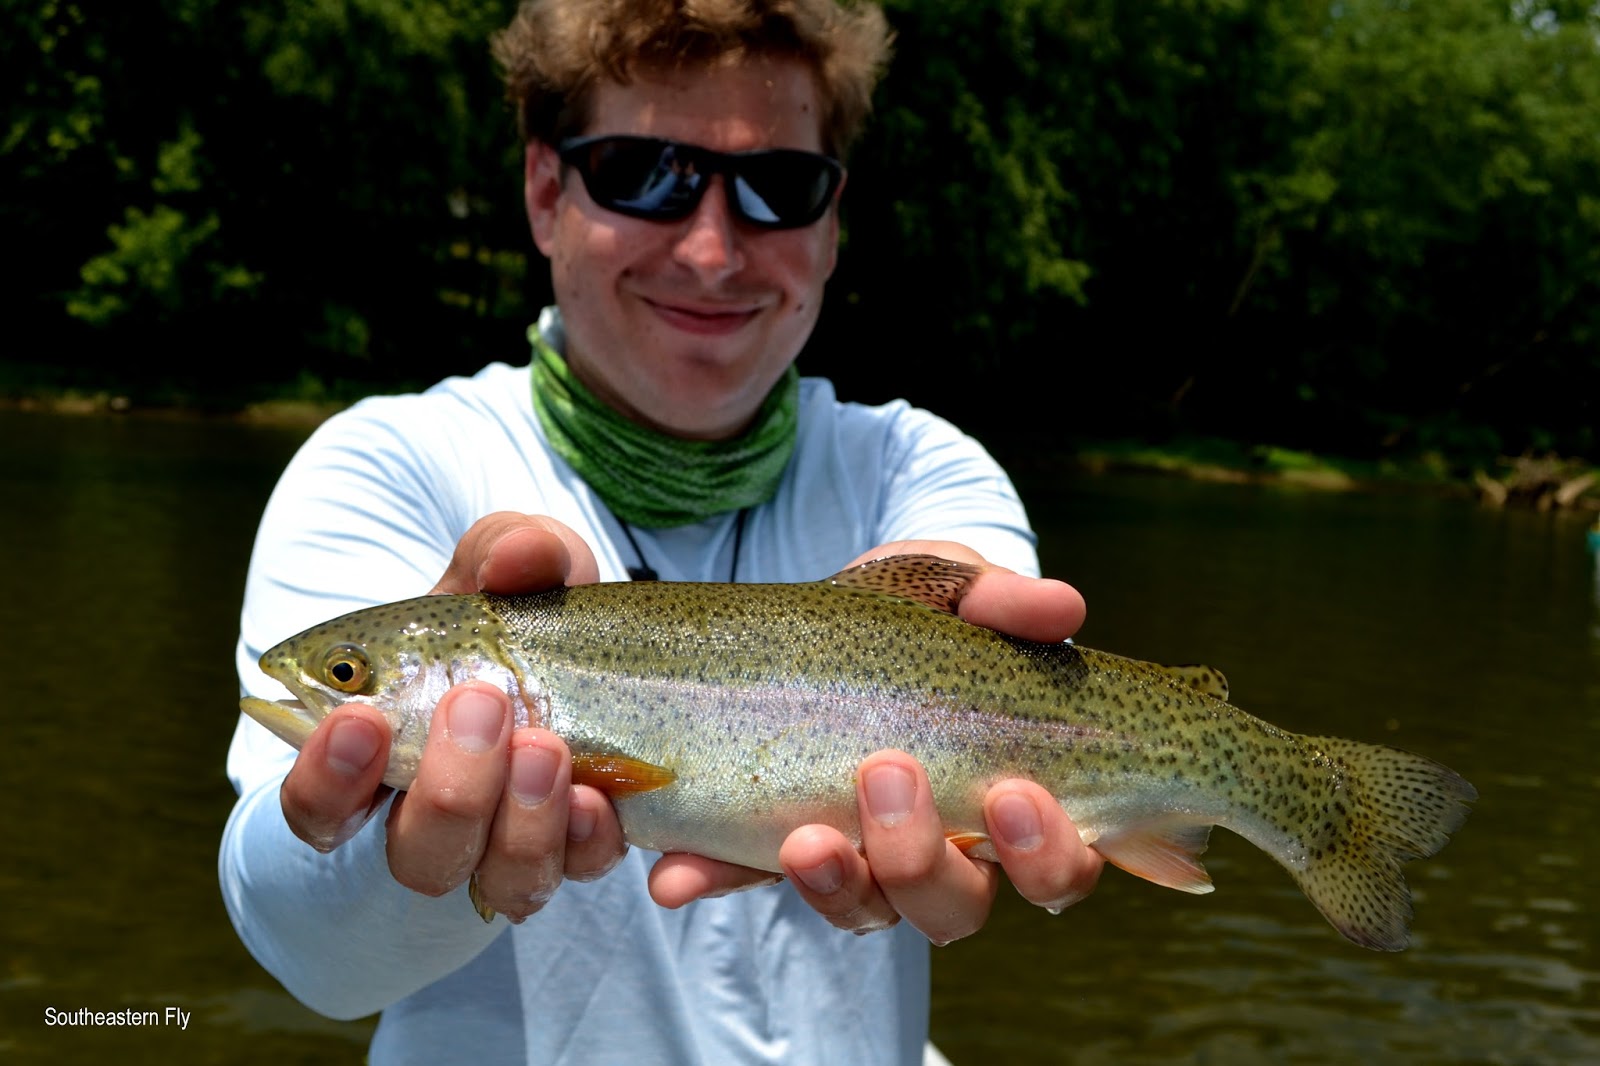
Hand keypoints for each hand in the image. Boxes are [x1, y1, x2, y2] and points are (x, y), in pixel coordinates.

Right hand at [276, 512, 629, 920]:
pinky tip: (601, 799)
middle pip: (419, 856)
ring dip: (522, 823)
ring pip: (502, 883)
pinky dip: (591, 840)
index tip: (359, 720)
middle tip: (482, 704)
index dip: (326, 778)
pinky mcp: (585, 843)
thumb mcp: (507, 564)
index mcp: (383, 756)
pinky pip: (585, 867)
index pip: (319, 804)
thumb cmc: (518, 611)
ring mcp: (514, 841)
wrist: (601, 652)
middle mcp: (438, 818)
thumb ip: (506, 546)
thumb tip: (514, 559)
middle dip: (450, 791)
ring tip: (547, 747)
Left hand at [647, 541, 1103, 943]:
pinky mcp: (776, 842)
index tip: (1013, 793)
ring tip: (806, 839)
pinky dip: (715, 878)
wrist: (823, 607)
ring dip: (838, 883)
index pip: (1052, 866)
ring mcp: (858, 855)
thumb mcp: (950, 589)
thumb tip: (1064, 607)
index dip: (1045, 851)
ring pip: (866, 908)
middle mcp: (943, 851)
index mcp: (1009, 803)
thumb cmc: (917, 613)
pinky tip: (677, 873)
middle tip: (889, 777)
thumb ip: (1001, 597)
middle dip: (924, 859)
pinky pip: (749, 879)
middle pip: (954, 906)